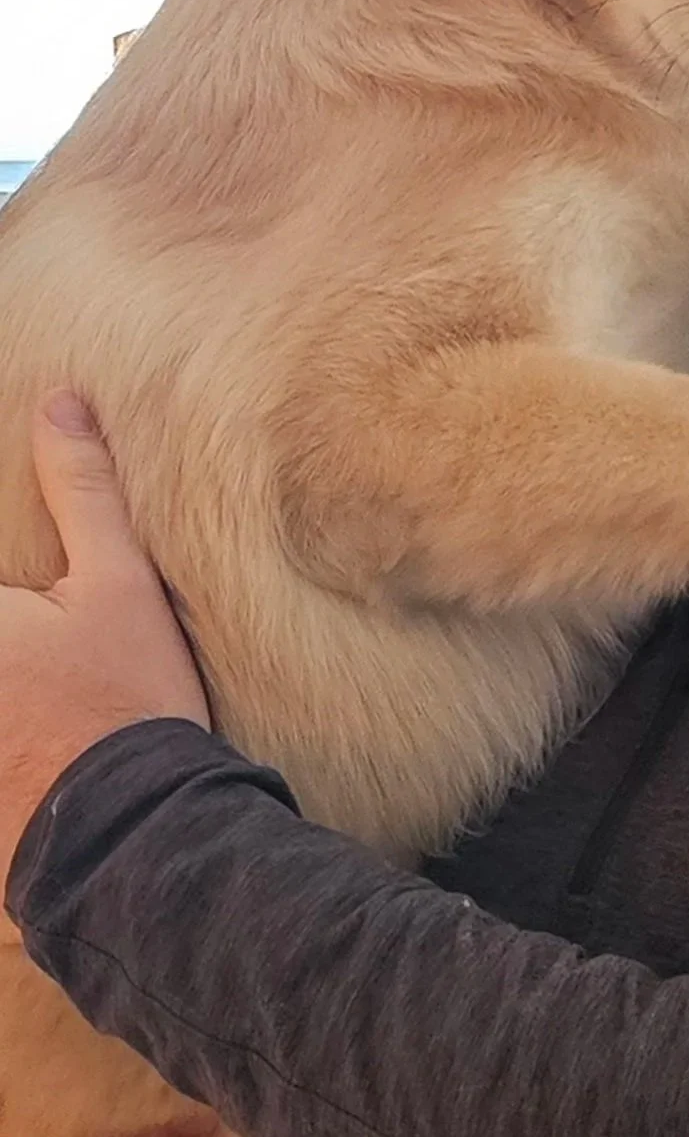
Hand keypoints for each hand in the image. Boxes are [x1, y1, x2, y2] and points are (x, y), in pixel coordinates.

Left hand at [1, 391, 209, 893]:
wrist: (133, 829)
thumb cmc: (126, 696)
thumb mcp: (120, 583)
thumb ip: (83, 490)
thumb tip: (61, 402)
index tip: (20, 591)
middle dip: (8, 611)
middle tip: (31, 618)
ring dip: (8, 661)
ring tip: (27, 667)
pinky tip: (19, 715)